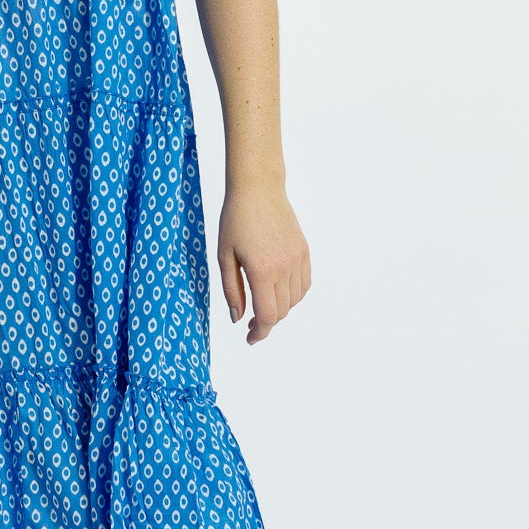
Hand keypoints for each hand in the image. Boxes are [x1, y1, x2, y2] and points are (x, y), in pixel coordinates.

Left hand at [217, 181, 310, 344]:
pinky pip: (304, 284)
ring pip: (295, 300)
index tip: (250, 339)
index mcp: (262, 271)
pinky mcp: (304, 251)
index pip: (268, 316)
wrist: (258, 189)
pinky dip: (293, 295)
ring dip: (280, 308)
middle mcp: (284, 268)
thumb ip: (232, 290)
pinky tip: (279, 291)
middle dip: (267, 322)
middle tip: (251, 323)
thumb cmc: (235, 220)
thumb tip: (238, 319)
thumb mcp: (224, 256)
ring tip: (263, 304)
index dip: (260, 333)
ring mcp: (297, 259)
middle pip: (282, 311)